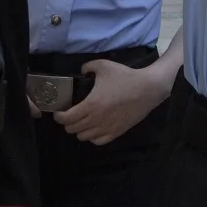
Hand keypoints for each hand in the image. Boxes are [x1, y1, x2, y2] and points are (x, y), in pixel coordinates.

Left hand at [52, 60, 172, 144]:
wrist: (148, 88)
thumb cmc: (125, 77)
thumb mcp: (104, 65)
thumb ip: (88, 67)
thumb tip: (81, 71)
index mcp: (90, 105)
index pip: (66, 119)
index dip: (59, 116)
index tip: (59, 112)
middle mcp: (96, 120)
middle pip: (73, 129)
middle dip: (68, 123)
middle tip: (70, 115)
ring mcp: (107, 128)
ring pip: (83, 137)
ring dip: (80, 130)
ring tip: (82, 122)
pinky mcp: (117, 132)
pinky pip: (98, 141)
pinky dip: (92, 137)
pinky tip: (94, 128)